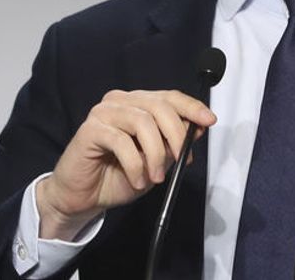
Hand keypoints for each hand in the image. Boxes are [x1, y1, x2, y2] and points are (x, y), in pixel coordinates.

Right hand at [36, 89, 215, 239]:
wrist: (85, 197)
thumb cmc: (120, 175)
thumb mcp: (157, 160)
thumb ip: (174, 143)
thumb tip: (198, 128)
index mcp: (138, 104)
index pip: (170, 97)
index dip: (192, 107)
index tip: (209, 121)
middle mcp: (121, 102)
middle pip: (159, 106)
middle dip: (177, 134)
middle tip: (182, 159)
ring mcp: (103, 113)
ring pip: (143, 122)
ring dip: (156, 154)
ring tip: (157, 177)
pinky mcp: (89, 129)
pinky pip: (121, 142)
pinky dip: (136, 164)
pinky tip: (138, 180)